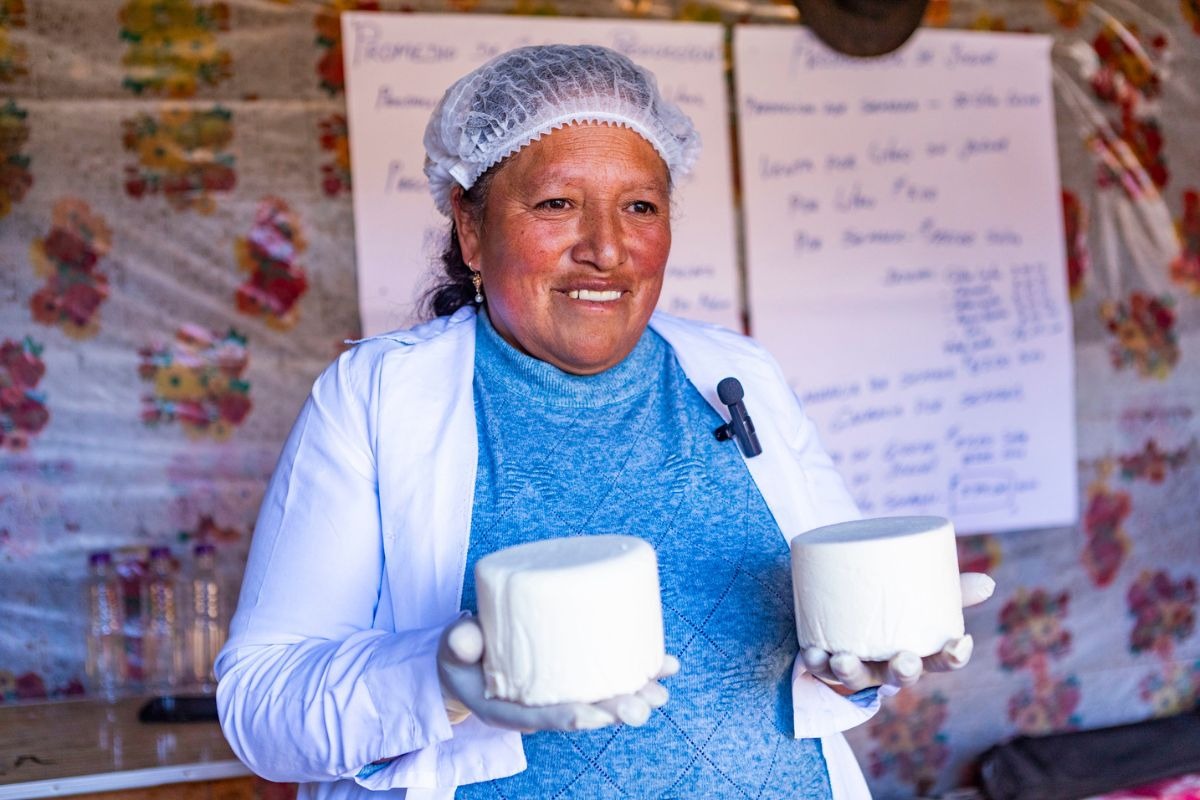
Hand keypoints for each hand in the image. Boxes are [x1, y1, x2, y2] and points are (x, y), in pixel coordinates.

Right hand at [436, 616, 677, 731]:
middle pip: (583, 714)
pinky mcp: (575, 675)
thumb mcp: (452, 650)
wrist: (469, 660)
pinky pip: (611, 676)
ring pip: (603, 699)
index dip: (569, 718)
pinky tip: (666, 666)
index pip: (543, 718)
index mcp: (510, 708)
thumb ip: (458, 643)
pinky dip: (639, 671)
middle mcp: (541, 706)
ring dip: (634, 696)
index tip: (593, 717)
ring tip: (660, 691)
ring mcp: (561, 692)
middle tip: (641, 706)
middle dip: (614, 711)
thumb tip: (466, 638)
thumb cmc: (461, 656)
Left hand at [800, 572, 995, 692]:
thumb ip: (948, 586)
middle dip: (903, 671)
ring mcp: (854, 665)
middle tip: (905, 659)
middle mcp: (885, 665)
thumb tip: (987, 583)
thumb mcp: (914, 591)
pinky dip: (815, 661)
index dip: (953, 657)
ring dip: (849, 671)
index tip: (961, 643)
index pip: (940, 661)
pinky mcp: (823, 658)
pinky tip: (813, 652)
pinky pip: (818, 666)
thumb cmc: (886, 604)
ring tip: (843, 659)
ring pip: (855, 677)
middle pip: (898, 677)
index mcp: (915, 650)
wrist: (837, 597)